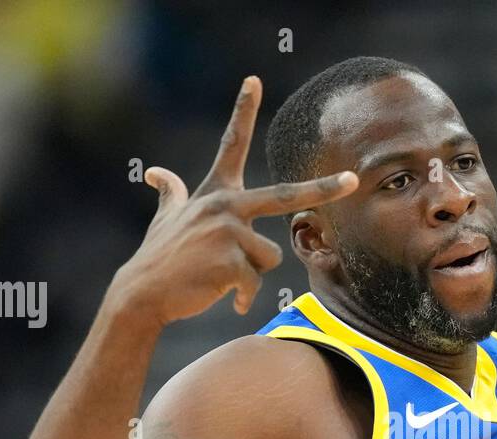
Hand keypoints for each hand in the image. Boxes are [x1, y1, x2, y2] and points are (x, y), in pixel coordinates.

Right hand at [110, 76, 358, 327]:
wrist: (143, 294)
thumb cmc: (159, 258)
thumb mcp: (166, 220)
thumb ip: (171, 195)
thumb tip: (155, 172)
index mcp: (215, 193)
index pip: (230, 144)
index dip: (242, 110)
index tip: (254, 80)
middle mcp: (224, 205)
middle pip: (285, 196)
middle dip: (323, 189)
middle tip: (353, 180)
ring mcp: (228, 233)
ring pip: (271, 257)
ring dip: (252, 274)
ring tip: (220, 276)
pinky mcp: (231, 262)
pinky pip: (256, 283)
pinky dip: (244, 298)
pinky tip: (226, 299)